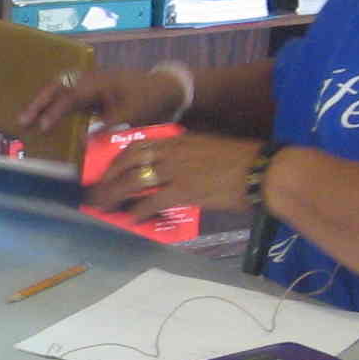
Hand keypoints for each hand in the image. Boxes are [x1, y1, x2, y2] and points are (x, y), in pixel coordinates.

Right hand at [18, 66, 185, 140]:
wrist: (167, 87)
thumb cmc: (150, 99)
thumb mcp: (131, 115)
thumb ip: (106, 127)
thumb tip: (82, 142)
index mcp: (99, 82)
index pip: (70, 94)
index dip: (55, 110)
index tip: (42, 126)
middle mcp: (91, 78)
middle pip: (58, 85)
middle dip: (39, 102)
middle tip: (22, 119)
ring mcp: (91, 81)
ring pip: (61, 87)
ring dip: (44, 100)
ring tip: (27, 117)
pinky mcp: (93, 88)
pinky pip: (69, 92)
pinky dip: (55, 102)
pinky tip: (46, 115)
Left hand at [81, 128, 264, 220]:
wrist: (263, 170)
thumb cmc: (243, 161)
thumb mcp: (209, 148)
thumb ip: (188, 156)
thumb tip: (174, 172)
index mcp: (178, 139)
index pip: (138, 146)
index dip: (118, 160)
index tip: (107, 171)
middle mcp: (172, 151)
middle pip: (128, 162)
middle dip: (108, 179)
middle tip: (96, 193)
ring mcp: (176, 170)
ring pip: (133, 181)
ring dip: (114, 195)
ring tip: (102, 207)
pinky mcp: (183, 190)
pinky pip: (150, 201)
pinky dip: (137, 211)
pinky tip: (130, 219)